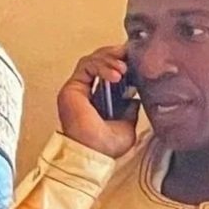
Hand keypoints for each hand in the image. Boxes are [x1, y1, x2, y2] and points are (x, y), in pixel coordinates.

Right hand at [57, 44, 139, 158]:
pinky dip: (102, 66)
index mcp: (98, 99)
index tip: (137, 59)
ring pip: (92, 59)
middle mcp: (86, 92)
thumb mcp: (128, 125)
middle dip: (116, 55)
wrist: (93, 154)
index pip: (108, 70)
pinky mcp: (72, 88)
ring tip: (124, 69)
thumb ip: (130, 110)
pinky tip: (116, 75)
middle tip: (131, 55)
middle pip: (99, 60)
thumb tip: (135, 98)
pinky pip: (87, 66)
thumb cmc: (105, 148)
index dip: (122, 61)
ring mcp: (77, 89)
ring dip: (110, 59)